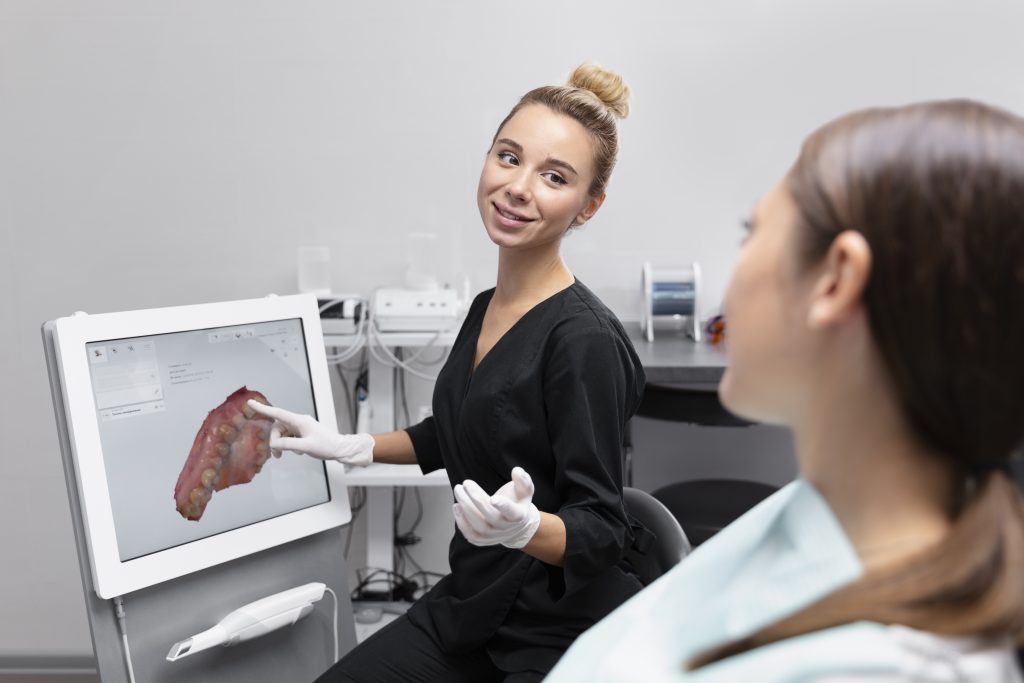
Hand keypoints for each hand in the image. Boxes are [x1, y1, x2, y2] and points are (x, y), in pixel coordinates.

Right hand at [247, 400, 373, 466]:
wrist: (339, 448)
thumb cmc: (325, 446)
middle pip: (278, 427)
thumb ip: (288, 444)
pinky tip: (298, 451)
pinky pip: (289, 437)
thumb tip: (273, 444)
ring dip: (281, 444)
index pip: (277, 413)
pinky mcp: (303, 433)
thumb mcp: (305, 446)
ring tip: (285, 456)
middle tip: (277, 455)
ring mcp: (301, 427)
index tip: (250, 403)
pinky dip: (289, 445)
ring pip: (283, 433)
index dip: (263, 409)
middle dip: (275, 440)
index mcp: (299, 420)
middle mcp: (298, 421)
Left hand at [453, 467, 540, 548]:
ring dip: (465, 508)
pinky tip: (456, 506)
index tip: (493, 498)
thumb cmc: (518, 503)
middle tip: (465, 484)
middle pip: (490, 515)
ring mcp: (494, 536)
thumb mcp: (525, 491)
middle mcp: (505, 528)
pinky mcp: (483, 540)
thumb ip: (522, 480)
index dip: (503, 506)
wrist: (515, 526)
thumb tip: (517, 471)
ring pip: (478, 525)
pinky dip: (461, 522)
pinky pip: (470, 535)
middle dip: (476, 498)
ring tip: (458, 491)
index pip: (511, 512)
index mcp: (518, 515)